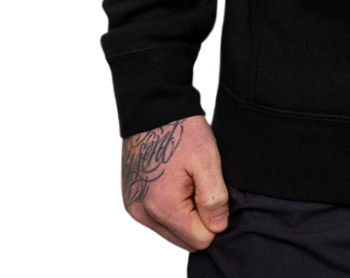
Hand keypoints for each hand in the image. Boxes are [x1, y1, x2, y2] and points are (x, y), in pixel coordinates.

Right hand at [121, 114, 228, 251]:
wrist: (153, 108)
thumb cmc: (182, 130)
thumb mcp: (207, 159)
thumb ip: (214, 199)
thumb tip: (218, 228)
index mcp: (163, 206)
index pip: (199, 239)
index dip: (214, 219)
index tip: (215, 192)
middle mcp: (143, 213)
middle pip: (184, 239)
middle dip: (199, 219)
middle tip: (202, 185)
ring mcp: (134, 208)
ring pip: (171, 230)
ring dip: (185, 213)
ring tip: (189, 180)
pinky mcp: (131, 200)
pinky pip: (158, 219)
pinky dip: (171, 207)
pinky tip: (176, 180)